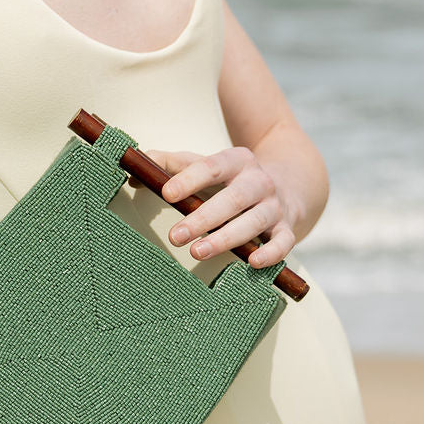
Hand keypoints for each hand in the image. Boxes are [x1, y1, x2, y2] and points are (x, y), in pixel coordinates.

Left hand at [135, 146, 298, 268]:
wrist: (287, 184)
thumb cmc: (232, 180)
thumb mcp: (205, 165)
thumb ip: (171, 165)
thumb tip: (136, 168)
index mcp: (237, 161)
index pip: (212, 167)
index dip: (189, 179)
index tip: (166, 193)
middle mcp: (259, 181)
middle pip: (233, 198)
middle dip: (203, 218)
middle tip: (175, 236)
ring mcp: (275, 206)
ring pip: (253, 222)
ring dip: (226, 238)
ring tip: (197, 252)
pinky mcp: (287, 228)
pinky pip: (283, 242)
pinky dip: (271, 253)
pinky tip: (252, 263)